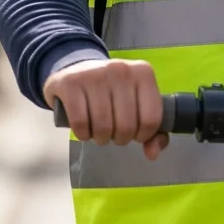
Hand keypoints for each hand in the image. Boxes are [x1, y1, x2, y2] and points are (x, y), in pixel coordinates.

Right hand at [43, 58, 168, 160]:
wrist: (78, 69)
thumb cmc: (112, 91)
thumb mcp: (136, 102)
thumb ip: (152, 130)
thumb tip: (152, 153)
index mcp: (143, 73)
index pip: (151, 119)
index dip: (143, 135)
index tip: (134, 133)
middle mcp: (121, 70)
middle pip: (126, 126)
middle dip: (120, 138)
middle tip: (114, 132)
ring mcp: (95, 74)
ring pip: (103, 127)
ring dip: (100, 138)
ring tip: (99, 130)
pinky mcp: (71, 83)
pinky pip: (80, 123)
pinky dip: (83, 134)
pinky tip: (84, 128)